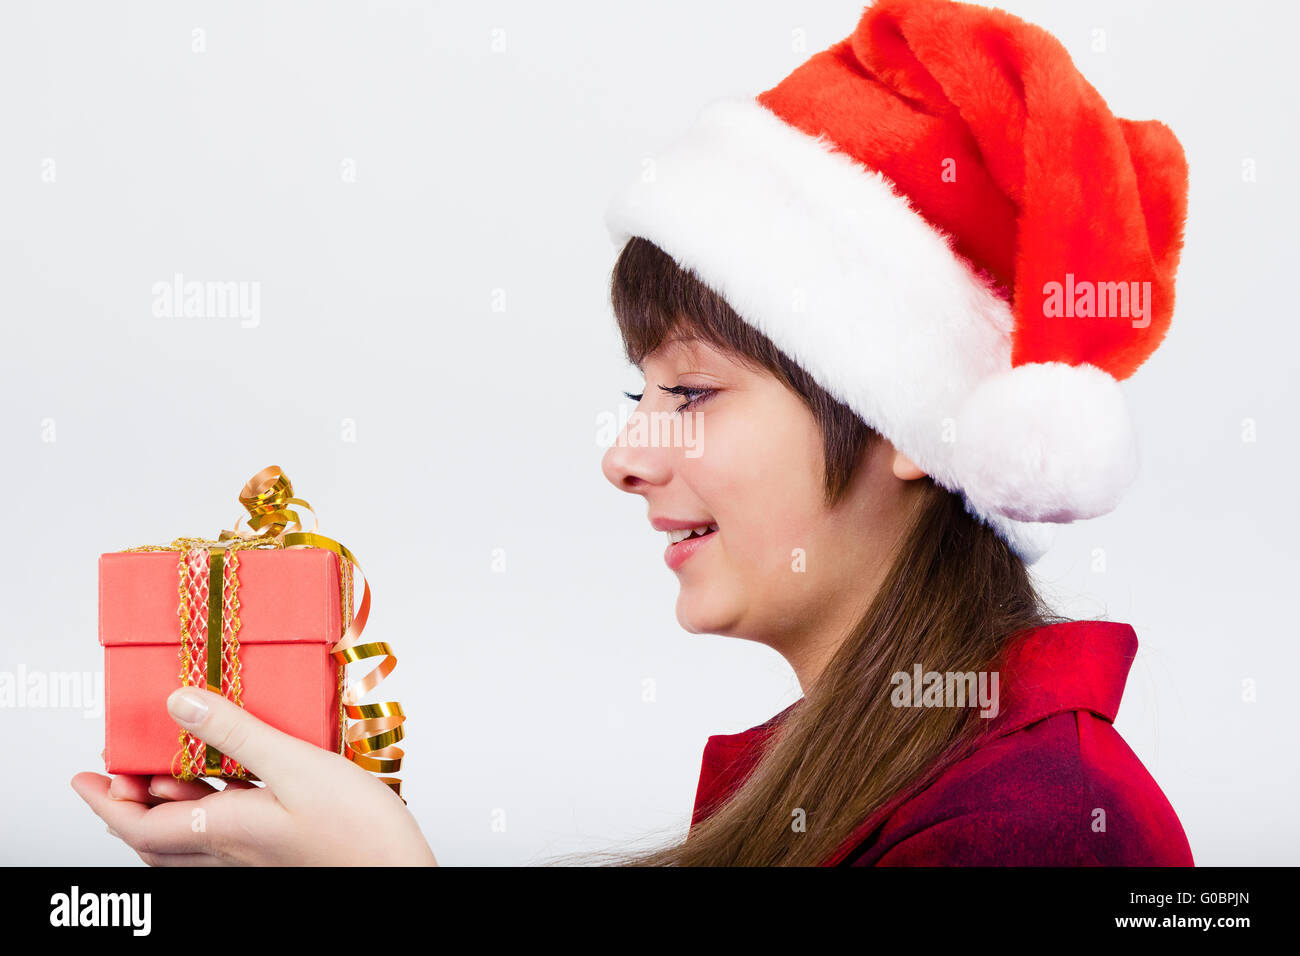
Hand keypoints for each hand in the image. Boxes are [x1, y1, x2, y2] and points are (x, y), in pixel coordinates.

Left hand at [71, 686, 437, 865]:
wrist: (399, 874)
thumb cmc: (358, 832)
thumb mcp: (296, 765)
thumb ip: (237, 733)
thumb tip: (180, 703)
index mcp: (223, 830)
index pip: (139, 825)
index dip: (104, 803)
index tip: (84, 778)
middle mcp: (229, 851)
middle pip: (157, 837)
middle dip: (129, 806)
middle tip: (120, 772)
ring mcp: (254, 857)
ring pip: (188, 841)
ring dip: (168, 808)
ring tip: (168, 771)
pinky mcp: (278, 854)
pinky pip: (222, 838)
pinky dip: (208, 811)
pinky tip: (231, 783)